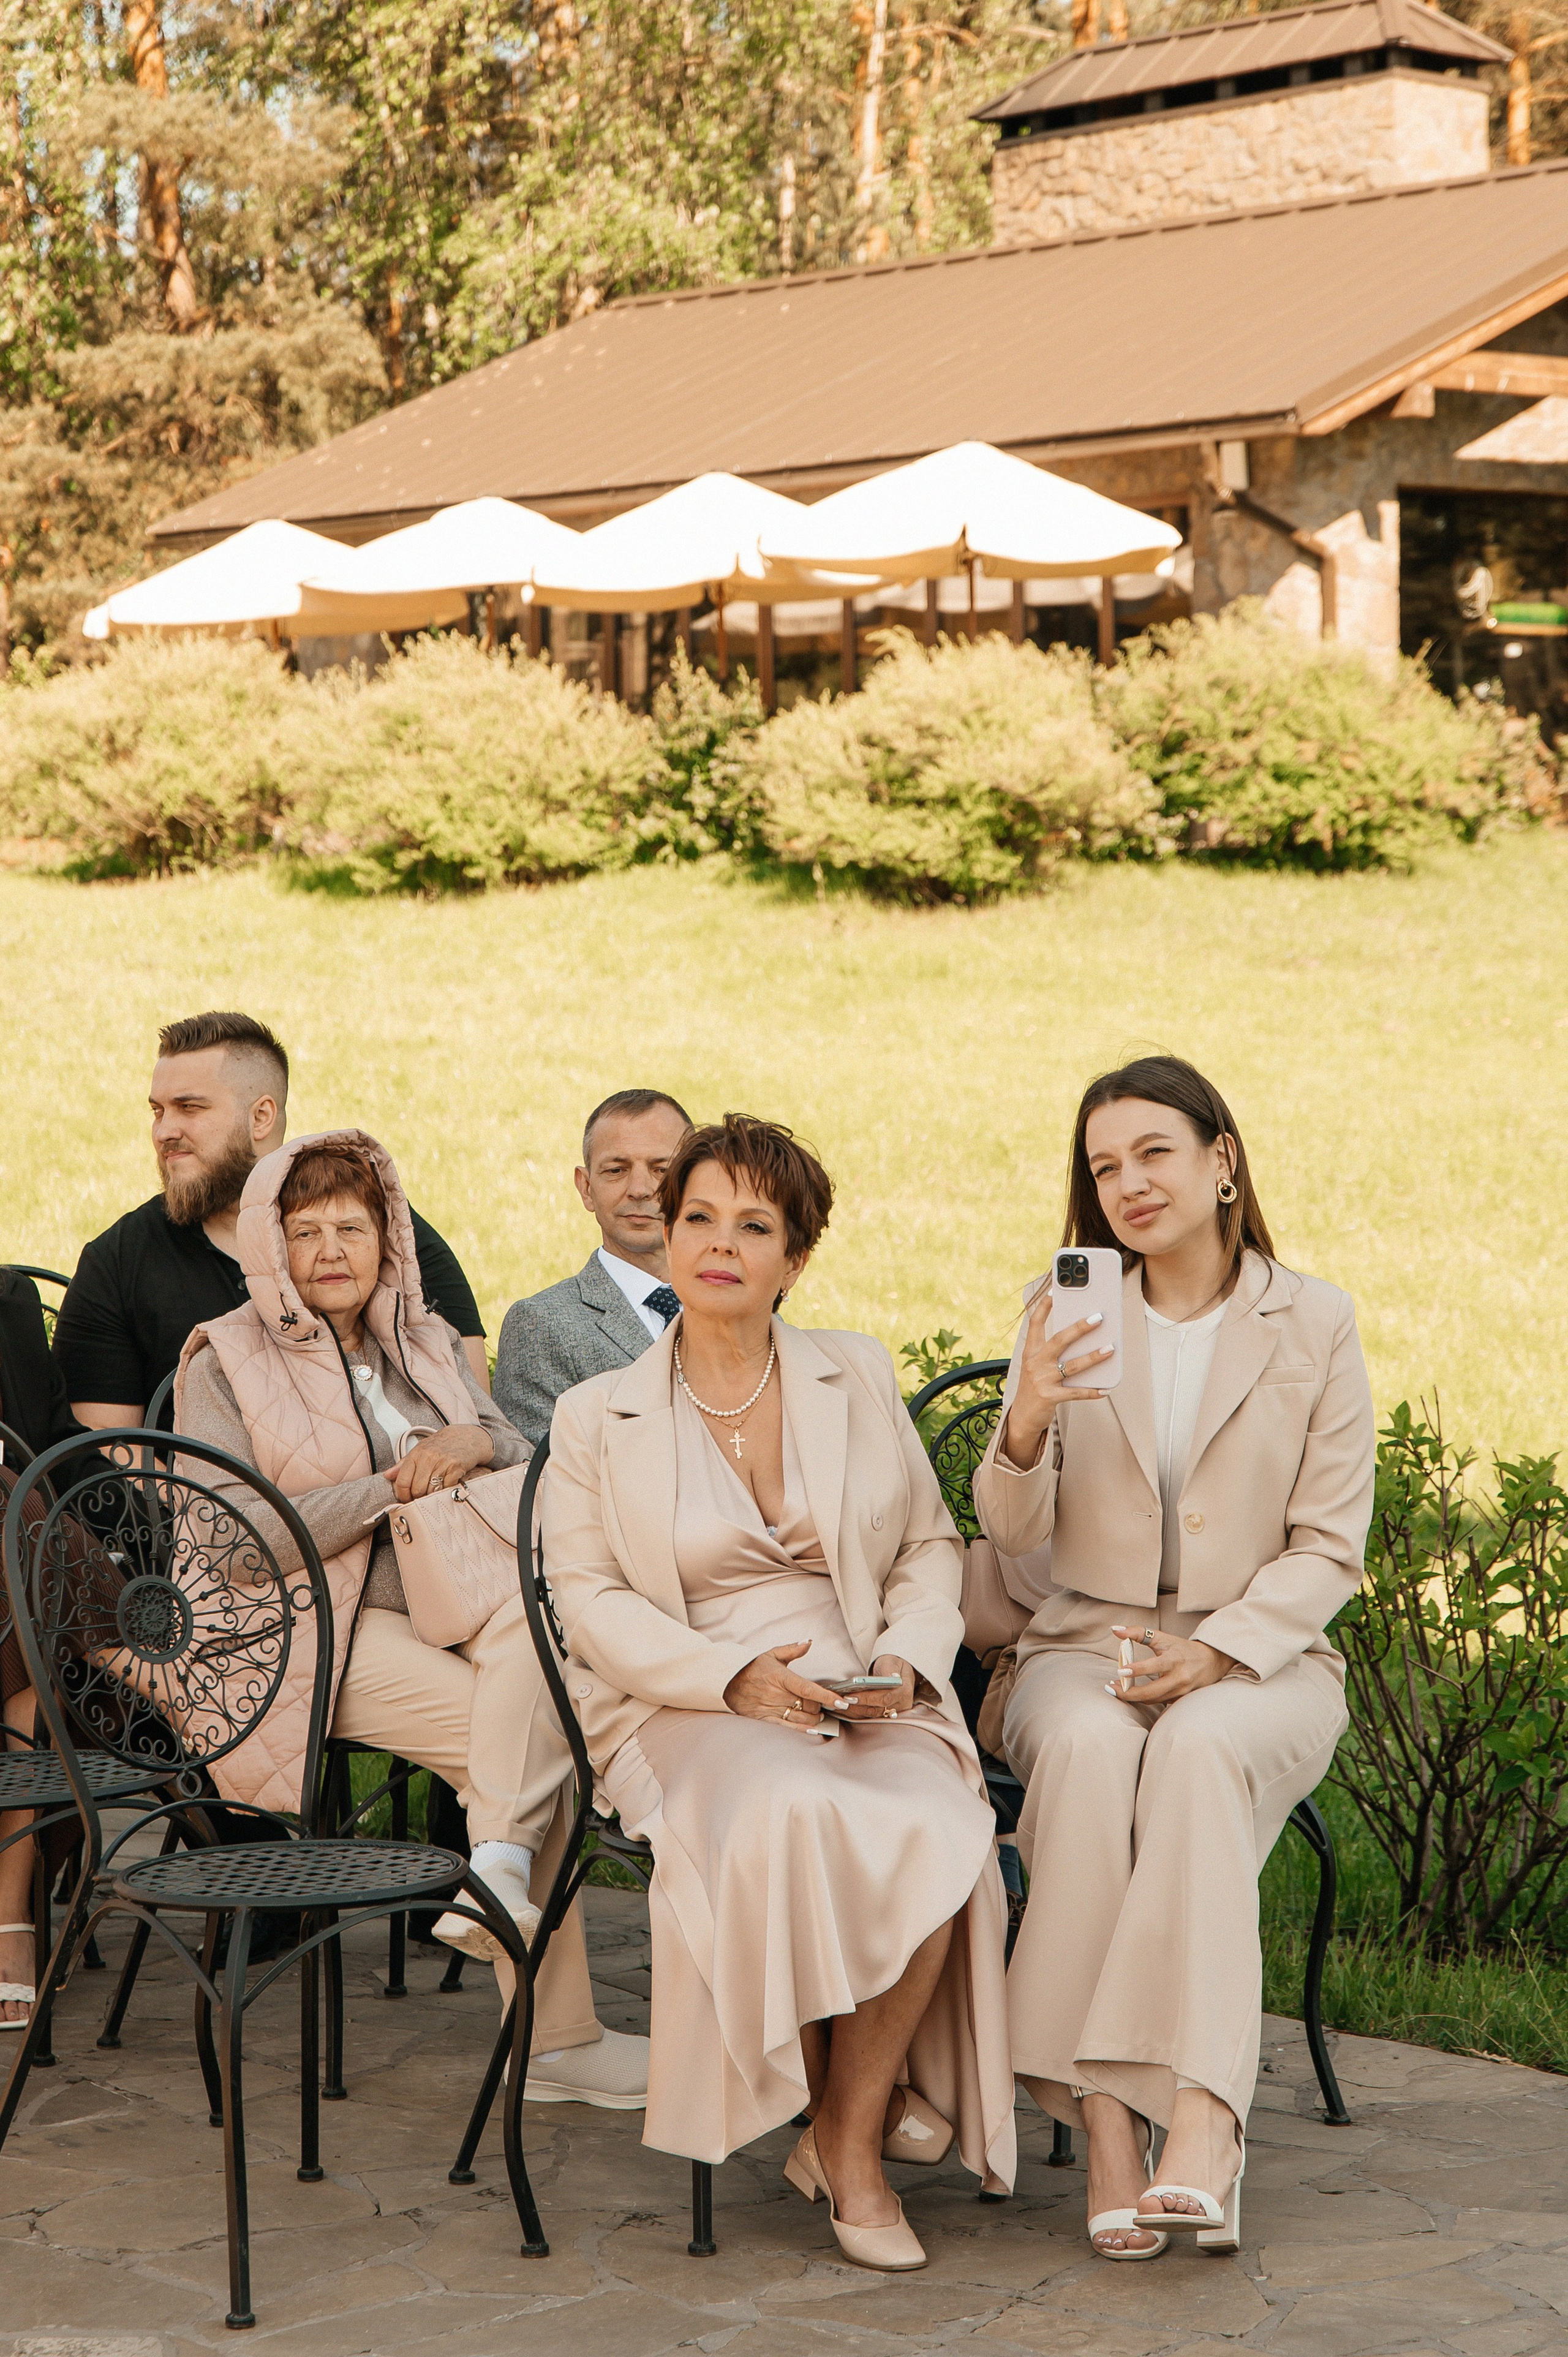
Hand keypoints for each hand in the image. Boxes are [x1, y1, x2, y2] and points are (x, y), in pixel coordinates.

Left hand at [390, 1425, 493, 1501]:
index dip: (402, 1495)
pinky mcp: (456, 1467)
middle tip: (421, 1498)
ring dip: (432, 1496)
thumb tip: (387, 1475)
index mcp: (416, 1454)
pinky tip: (446, 1487)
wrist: (466, 1437)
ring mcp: (442, 1462)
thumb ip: (403, 1465)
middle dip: (418, 1497)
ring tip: (434, 1491)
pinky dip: (445, 1492)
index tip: (405, 1500)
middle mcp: (428, 1457)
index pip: (402, 1481)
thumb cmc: (441, 1446)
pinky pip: (446, 1488)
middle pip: (416, 1489)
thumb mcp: (420, 1450)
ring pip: (431, 1491)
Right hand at [724, 1641, 841, 1728]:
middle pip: (809, 1706)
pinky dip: (803, 1729)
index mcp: (781, 1678)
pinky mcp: (766, 1720)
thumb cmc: (752, 1669)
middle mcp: (777, 1695)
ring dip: (815, 1718)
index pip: (809, 1689)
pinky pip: (788, 1728)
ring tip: (818, 1714)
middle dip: (821, 1706)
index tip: (842, 1702)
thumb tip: (808, 1642)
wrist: (728, 1684)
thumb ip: (792, 1649)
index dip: (827, 1697)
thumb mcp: (771, 1655)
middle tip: (824, 1703)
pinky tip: (813, 1728)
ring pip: (802, 1718)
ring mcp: (772, 1709)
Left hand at [837, 1654, 917, 1718]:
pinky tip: (841, 1709)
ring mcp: (892, 1713)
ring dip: (852, 1712)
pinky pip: (867, 1717)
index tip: (850, 1696)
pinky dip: (854, 1713)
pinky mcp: (883, 1715)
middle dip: (856, 1707)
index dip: (867, 1699)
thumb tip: (890, 1678)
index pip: (884, 1698)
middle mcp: (900, 1706)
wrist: (899, 1673)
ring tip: (836, 1706)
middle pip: (875, 1710)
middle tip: (839, 1702)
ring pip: (870, 1716)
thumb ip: (890, 1670)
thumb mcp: (892, 1663)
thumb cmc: (893, 1666)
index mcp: (904, 1692)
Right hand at [1001, 1283, 1115, 1468]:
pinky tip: (1106, 1389)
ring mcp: (1042, 1380)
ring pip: (1072, 1365)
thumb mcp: (1037, 1366)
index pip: (1035, 1323)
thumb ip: (1053, 1352)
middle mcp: (1035, 1363)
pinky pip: (1076, 1392)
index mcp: (1030, 1352)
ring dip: (1093, 1357)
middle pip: (1060, 1340)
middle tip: (1099, 1317)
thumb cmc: (1035, 1386)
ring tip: (1111, 1348)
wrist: (1021, 1417)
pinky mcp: (1050, 1397)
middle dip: (1080, 1327)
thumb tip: (1082, 1339)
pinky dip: (1092, 1391)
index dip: (1044, 1307)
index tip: (1055, 1291)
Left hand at [1108, 1625, 1234, 1705]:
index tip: (1120, 1670)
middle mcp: (1179, 1678)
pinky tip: (1133, 1694)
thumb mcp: (1163, 1637)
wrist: (1211, 1661)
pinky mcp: (1180, 1699)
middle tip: (1111, 1687)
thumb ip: (1138, 1633)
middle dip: (1128, 1693)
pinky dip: (1145, 1699)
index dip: (1137, 1669)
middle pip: (1151, 1692)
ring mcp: (1181, 1691)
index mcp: (1174, 1660)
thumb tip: (1115, 1630)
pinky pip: (1159, 1702)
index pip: (1154, 1666)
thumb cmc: (1182, 1648)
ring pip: (1153, 1699)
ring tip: (1118, 1689)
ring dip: (1134, 1697)